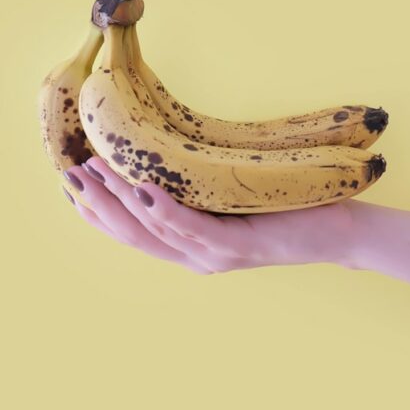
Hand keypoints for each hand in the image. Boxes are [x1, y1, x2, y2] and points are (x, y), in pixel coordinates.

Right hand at [62, 156, 355, 274]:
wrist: (340, 230)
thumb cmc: (284, 206)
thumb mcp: (229, 195)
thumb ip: (197, 187)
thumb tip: (165, 152)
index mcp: (191, 246)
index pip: (132, 233)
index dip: (98, 212)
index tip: (71, 185)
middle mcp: (197, 257)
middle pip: (134, 235)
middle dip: (98, 204)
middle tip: (70, 173)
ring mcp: (218, 256)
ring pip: (156, 231)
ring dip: (121, 200)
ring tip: (97, 171)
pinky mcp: (241, 247)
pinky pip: (193, 229)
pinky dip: (164, 209)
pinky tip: (142, 186)